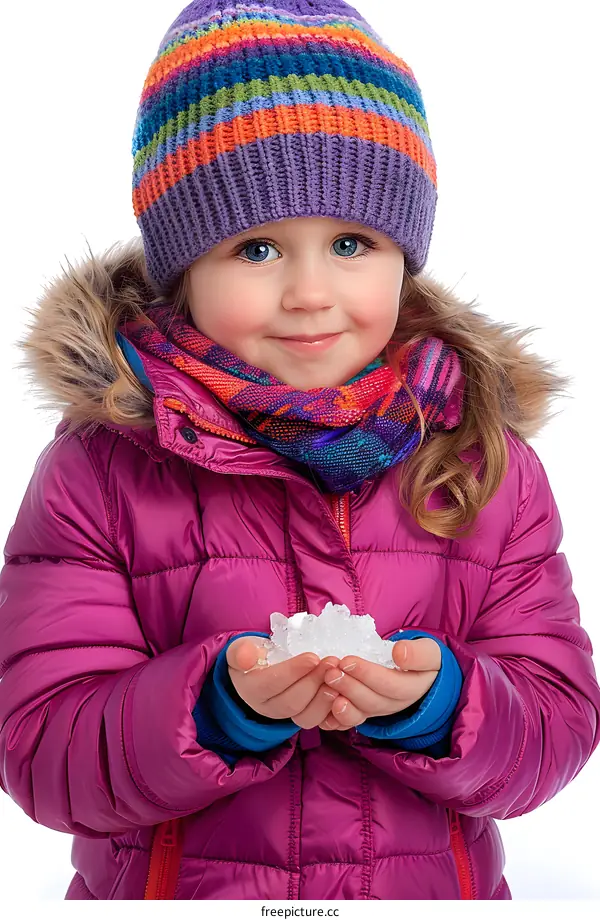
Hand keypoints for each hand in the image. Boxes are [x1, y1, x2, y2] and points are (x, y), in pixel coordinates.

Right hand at [227, 637, 342, 728]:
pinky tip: (342, 690)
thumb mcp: (241, 648)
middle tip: (331, 662)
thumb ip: (240, 651)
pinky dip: (332, 708)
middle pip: (291, 702)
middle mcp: (266, 708)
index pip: (270, 684)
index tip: (313, 657)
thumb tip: (245, 658)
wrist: (259, 669)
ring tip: (338, 675)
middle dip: (314, 682)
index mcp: (250, 690)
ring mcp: (285, 716)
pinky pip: (318, 721)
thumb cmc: (252, 655)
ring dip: (325, 697)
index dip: (293, 672)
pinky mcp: (302, 717)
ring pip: (306, 716)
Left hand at [318, 638, 441, 730]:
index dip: (368, 675)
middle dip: (350, 687)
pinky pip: (348, 723)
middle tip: (331, 672)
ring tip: (326, 689)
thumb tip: (399, 653)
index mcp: (412, 689)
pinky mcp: (363, 713)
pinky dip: (334, 721)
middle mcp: (394, 705)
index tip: (348, 660)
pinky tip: (322, 712)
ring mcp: (377, 711)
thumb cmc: (421, 659)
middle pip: (372, 702)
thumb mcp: (429, 653)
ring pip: (360, 714)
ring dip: (341, 705)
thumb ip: (419, 654)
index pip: (390, 686)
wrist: (419, 675)